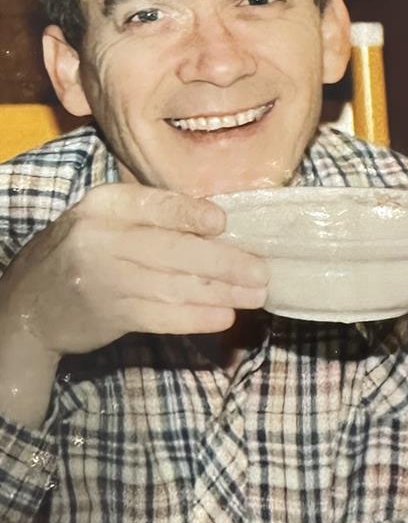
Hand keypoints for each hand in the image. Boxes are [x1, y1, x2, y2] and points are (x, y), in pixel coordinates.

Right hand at [0, 183, 268, 358]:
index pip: (157, 205)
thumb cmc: (86, 253)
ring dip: (221, 292)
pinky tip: (223, 317)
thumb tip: (219, 225)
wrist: (32, 302)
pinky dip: (196, 317)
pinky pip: (161, 315)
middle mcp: (101, 237)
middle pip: (174, 249)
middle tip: (261, 271)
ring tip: (254, 295)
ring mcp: (104, 277)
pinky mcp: (110, 313)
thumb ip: (153, 219)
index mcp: (105, 204)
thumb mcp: (107, 222)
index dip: (193, 214)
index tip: (228, 223)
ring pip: (174, 284)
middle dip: (225, 262)